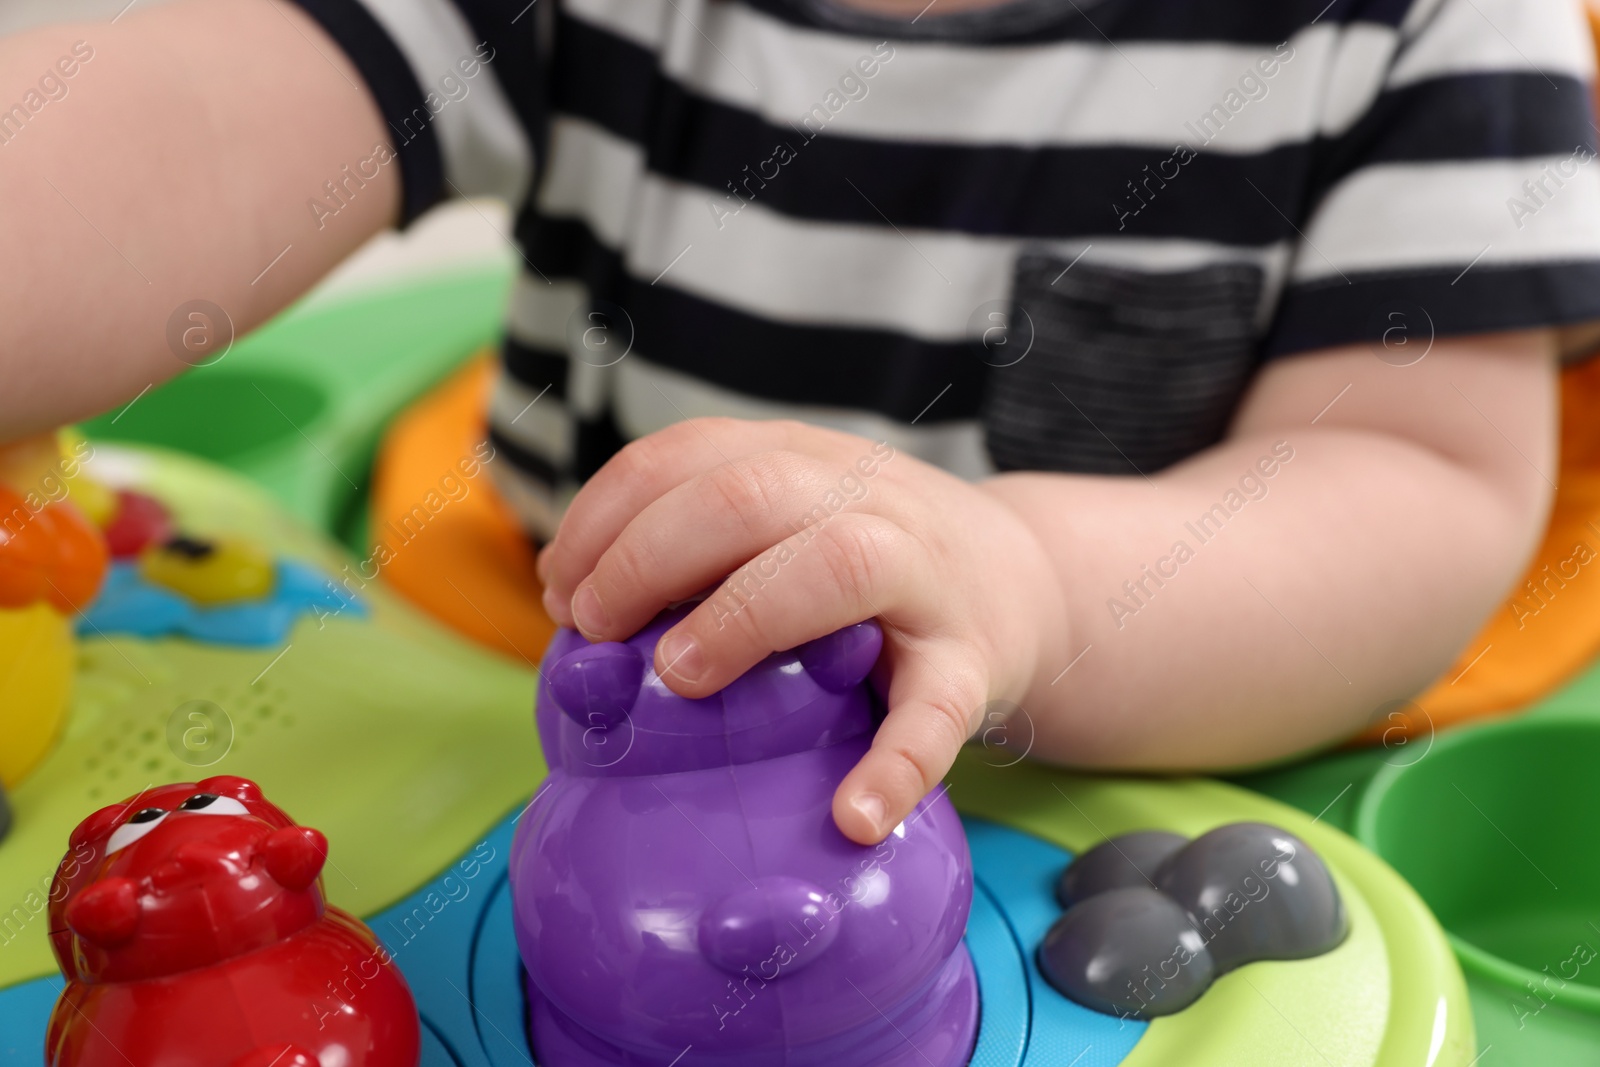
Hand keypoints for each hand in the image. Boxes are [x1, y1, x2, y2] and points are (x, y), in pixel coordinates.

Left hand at [536, 418, 1064, 843]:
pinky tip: (851, 815)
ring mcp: (924, 574)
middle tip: (595, 630)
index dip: (604, 517)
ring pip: (839, 563)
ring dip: (745, 616)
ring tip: (682, 678)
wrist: (1026, 581)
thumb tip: (570, 600)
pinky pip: (938, 709)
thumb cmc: (870, 564)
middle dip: (647, 556)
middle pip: (747, 493)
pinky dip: (894, 765)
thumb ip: (700, 540)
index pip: (686, 455)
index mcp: (802, 461)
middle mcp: (863, 496)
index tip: (561, 590)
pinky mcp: (976, 660)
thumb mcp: (788, 518)